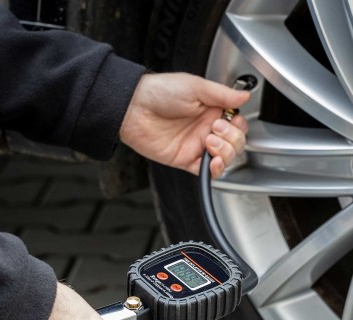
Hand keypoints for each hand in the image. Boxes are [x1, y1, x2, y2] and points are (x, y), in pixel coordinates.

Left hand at [119, 72, 249, 177]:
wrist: (134, 108)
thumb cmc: (160, 92)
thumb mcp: (196, 87)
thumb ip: (222, 94)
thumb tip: (244, 96)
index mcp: (211, 111)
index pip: (237, 124)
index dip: (238, 126)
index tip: (230, 119)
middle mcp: (205, 129)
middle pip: (235, 144)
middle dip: (233, 139)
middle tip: (216, 128)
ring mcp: (196, 145)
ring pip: (224, 159)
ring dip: (225, 152)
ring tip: (210, 141)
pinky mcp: (184, 159)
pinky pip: (204, 172)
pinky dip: (214, 170)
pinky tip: (213, 161)